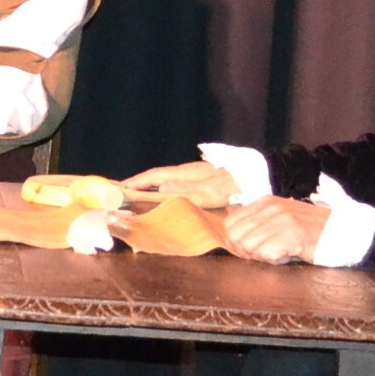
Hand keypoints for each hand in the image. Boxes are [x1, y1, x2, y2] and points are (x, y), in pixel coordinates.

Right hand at [123, 161, 243, 207]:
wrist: (257, 177)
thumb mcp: (211, 190)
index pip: (154, 176)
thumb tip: (161, 187)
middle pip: (157, 179)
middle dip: (139, 186)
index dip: (135, 181)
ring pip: (167, 183)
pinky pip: (176, 188)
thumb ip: (187, 189)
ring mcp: (195, 177)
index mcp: (185, 173)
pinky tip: (166, 202)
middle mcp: (187, 173)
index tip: (118, 187)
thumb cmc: (234, 185)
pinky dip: (165, 194)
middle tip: (123, 195)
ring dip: (151, 190)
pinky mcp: (202, 183)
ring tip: (139, 201)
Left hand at [220, 196, 330, 263]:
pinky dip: (275, 259)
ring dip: (261, 256)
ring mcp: (282, 220)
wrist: (339, 231)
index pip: (230, 223)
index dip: (234, 241)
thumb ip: (255, 218)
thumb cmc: (307, 228)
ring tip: (278, 252)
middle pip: (236, 236)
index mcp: (264, 202)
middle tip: (263, 253)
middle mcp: (271, 208)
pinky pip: (267, 254)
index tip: (247, 249)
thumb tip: (228, 221)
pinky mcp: (293, 235)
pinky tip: (287, 254)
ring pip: (250, 246)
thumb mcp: (278, 215)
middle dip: (245, 251)